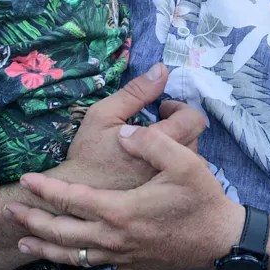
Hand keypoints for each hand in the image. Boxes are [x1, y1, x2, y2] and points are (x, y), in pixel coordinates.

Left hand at [7, 122, 241, 269]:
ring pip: (71, 254)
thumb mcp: (184, 162)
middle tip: (10, 211)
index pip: (72, 199)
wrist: (221, 242)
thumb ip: (150, 143)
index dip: (47, 189)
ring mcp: (120, 253)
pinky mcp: (128, 262)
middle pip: (61, 232)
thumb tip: (125, 133)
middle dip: (33, 221)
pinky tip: (60, 254)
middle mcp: (114, 237)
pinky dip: (67, 259)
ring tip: (22, 240)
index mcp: (121, 211)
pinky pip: (88, 263)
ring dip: (44, 246)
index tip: (27, 179)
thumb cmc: (203, 200)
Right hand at [57, 64, 204, 191]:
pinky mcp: (163, 199)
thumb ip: (136, 92)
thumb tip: (162, 70)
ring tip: (154, 145)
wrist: (75, 196)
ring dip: (178, 147)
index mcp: (156, 144)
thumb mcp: (103, 114)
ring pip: (190, 161)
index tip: (162, 109)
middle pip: (195, 139)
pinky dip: (173, 167)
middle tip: (156, 125)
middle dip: (179, 127)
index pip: (193, 120)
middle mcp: (168, 167)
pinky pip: (181, 179)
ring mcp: (167, 185)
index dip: (180, 108)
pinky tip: (154, 164)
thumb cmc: (87, 153)